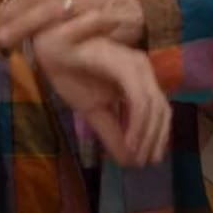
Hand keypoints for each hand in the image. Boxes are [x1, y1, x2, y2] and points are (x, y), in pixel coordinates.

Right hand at [32, 10, 170, 166]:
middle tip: (143, 162)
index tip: (147, 161)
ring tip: (135, 155)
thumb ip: (113, 132)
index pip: (159, 110)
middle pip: (162, 109)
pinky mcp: (124, 65)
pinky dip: (138, 124)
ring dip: (147, 135)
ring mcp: (135, 64)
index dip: (157, 138)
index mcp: (137, 77)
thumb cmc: (71, 74)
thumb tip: (130, 162)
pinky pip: (139, 100)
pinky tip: (129, 141)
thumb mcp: (94, 111)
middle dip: (155, 140)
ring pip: (154, 106)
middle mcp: (141, 68)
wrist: (50, 49)